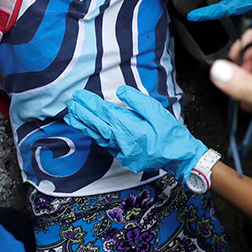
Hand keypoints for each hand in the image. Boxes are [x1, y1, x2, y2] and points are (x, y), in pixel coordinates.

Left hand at [65, 85, 208, 180]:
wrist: (180, 158)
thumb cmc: (171, 134)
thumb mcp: (157, 112)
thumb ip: (137, 101)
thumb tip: (119, 92)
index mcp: (132, 129)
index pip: (105, 114)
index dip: (90, 104)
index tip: (79, 96)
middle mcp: (124, 143)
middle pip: (98, 126)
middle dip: (82, 115)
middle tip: (70, 104)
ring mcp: (123, 153)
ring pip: (99, 138)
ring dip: (84, 126)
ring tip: (72, 117)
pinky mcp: (125, 159)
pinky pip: (106, 145)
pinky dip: (96, 136)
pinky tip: (89, 130)